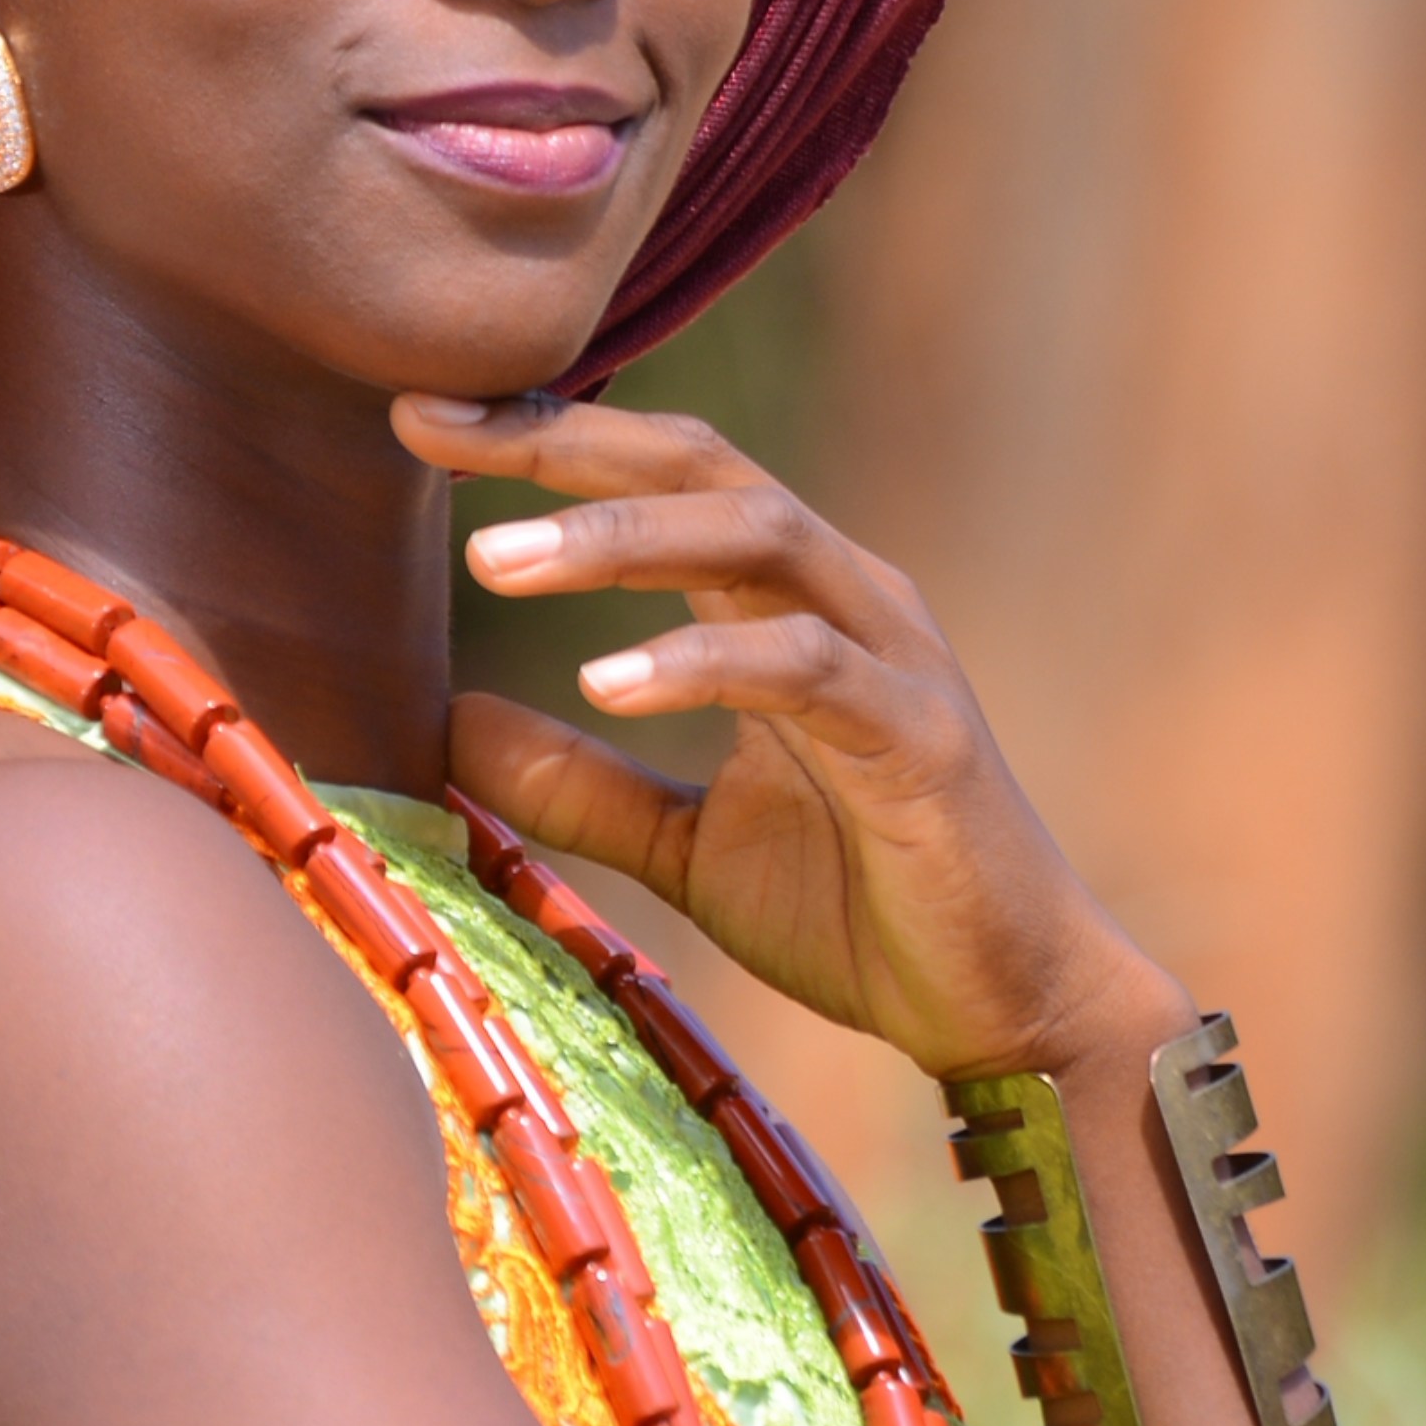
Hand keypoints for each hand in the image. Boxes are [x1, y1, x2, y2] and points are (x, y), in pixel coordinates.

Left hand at [398, 392, 1183, 1084]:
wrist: (1007, 1006)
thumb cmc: (861, 905)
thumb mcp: (685, 841)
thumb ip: (579, 782)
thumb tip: (449, 725)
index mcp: (786, 602)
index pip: (660, 479)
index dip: (546, 440)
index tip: (418, 419)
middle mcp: (844, 596)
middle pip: (700, 469)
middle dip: (566, 444)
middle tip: (432, 431)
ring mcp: (893, 657)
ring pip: (754, 538)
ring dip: (618, 540)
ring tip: (495, 561)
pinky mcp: (922, 736)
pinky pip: (804, 668)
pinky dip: (700, 664)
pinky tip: (604, 683)